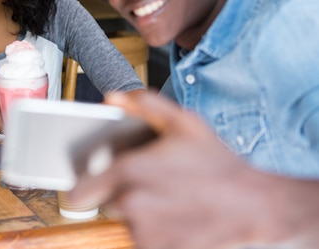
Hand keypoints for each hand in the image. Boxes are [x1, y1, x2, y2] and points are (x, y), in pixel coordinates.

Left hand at [70, 90, 298, 248]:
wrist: (254, 205)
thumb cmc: (218, 163)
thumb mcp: (184, 122)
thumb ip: (144, 105)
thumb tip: (111, 98)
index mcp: (129, 171)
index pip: (78, 193)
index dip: (83, 189)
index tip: (88, 187)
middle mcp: (131, 204)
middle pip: (106, 205)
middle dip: (121, 195)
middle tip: (151, 185)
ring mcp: (145, 232)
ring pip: (127, 223)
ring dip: (140, 214)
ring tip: (170, 199)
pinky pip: (145, 240)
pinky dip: (155, 232)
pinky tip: (177, 216)